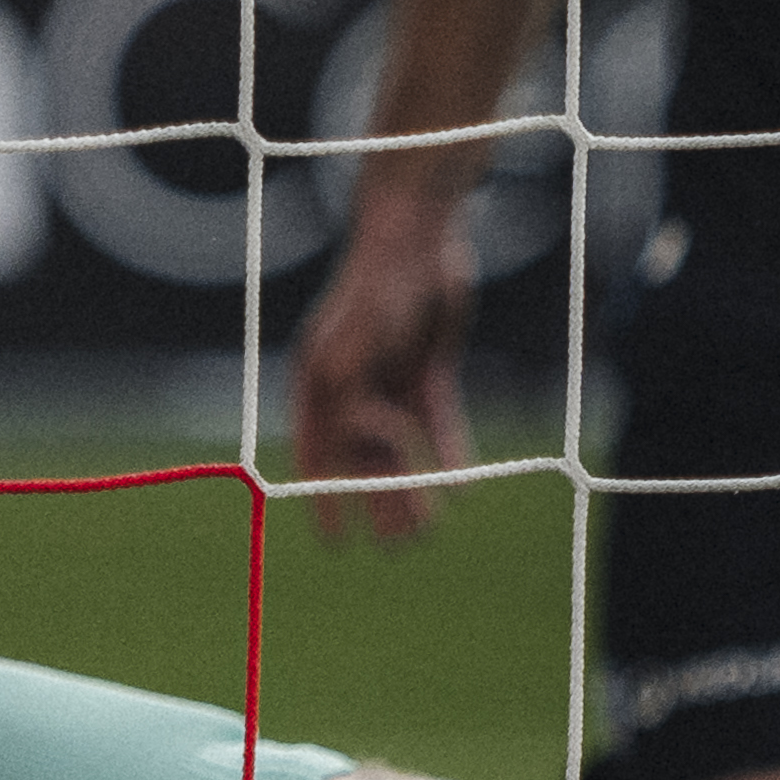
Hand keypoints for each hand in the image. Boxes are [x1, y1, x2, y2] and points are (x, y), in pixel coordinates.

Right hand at [286, 195, 476, 544]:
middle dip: (380, 500)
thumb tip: (353, 438)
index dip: (325, 496)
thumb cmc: (378, 283)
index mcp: (317, 381)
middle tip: (402, 544)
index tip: (336, 541)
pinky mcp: (425, 368)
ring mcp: (386, 377)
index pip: (316, 452)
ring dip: (413, 484)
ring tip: (430, 528)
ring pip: (400, 445)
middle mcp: (348, 384)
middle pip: (362, 455)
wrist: (419, 234)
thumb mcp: (357, 339)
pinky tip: (462, 483)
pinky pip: (435, 420)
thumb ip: (349, 389)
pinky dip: (446, 449)